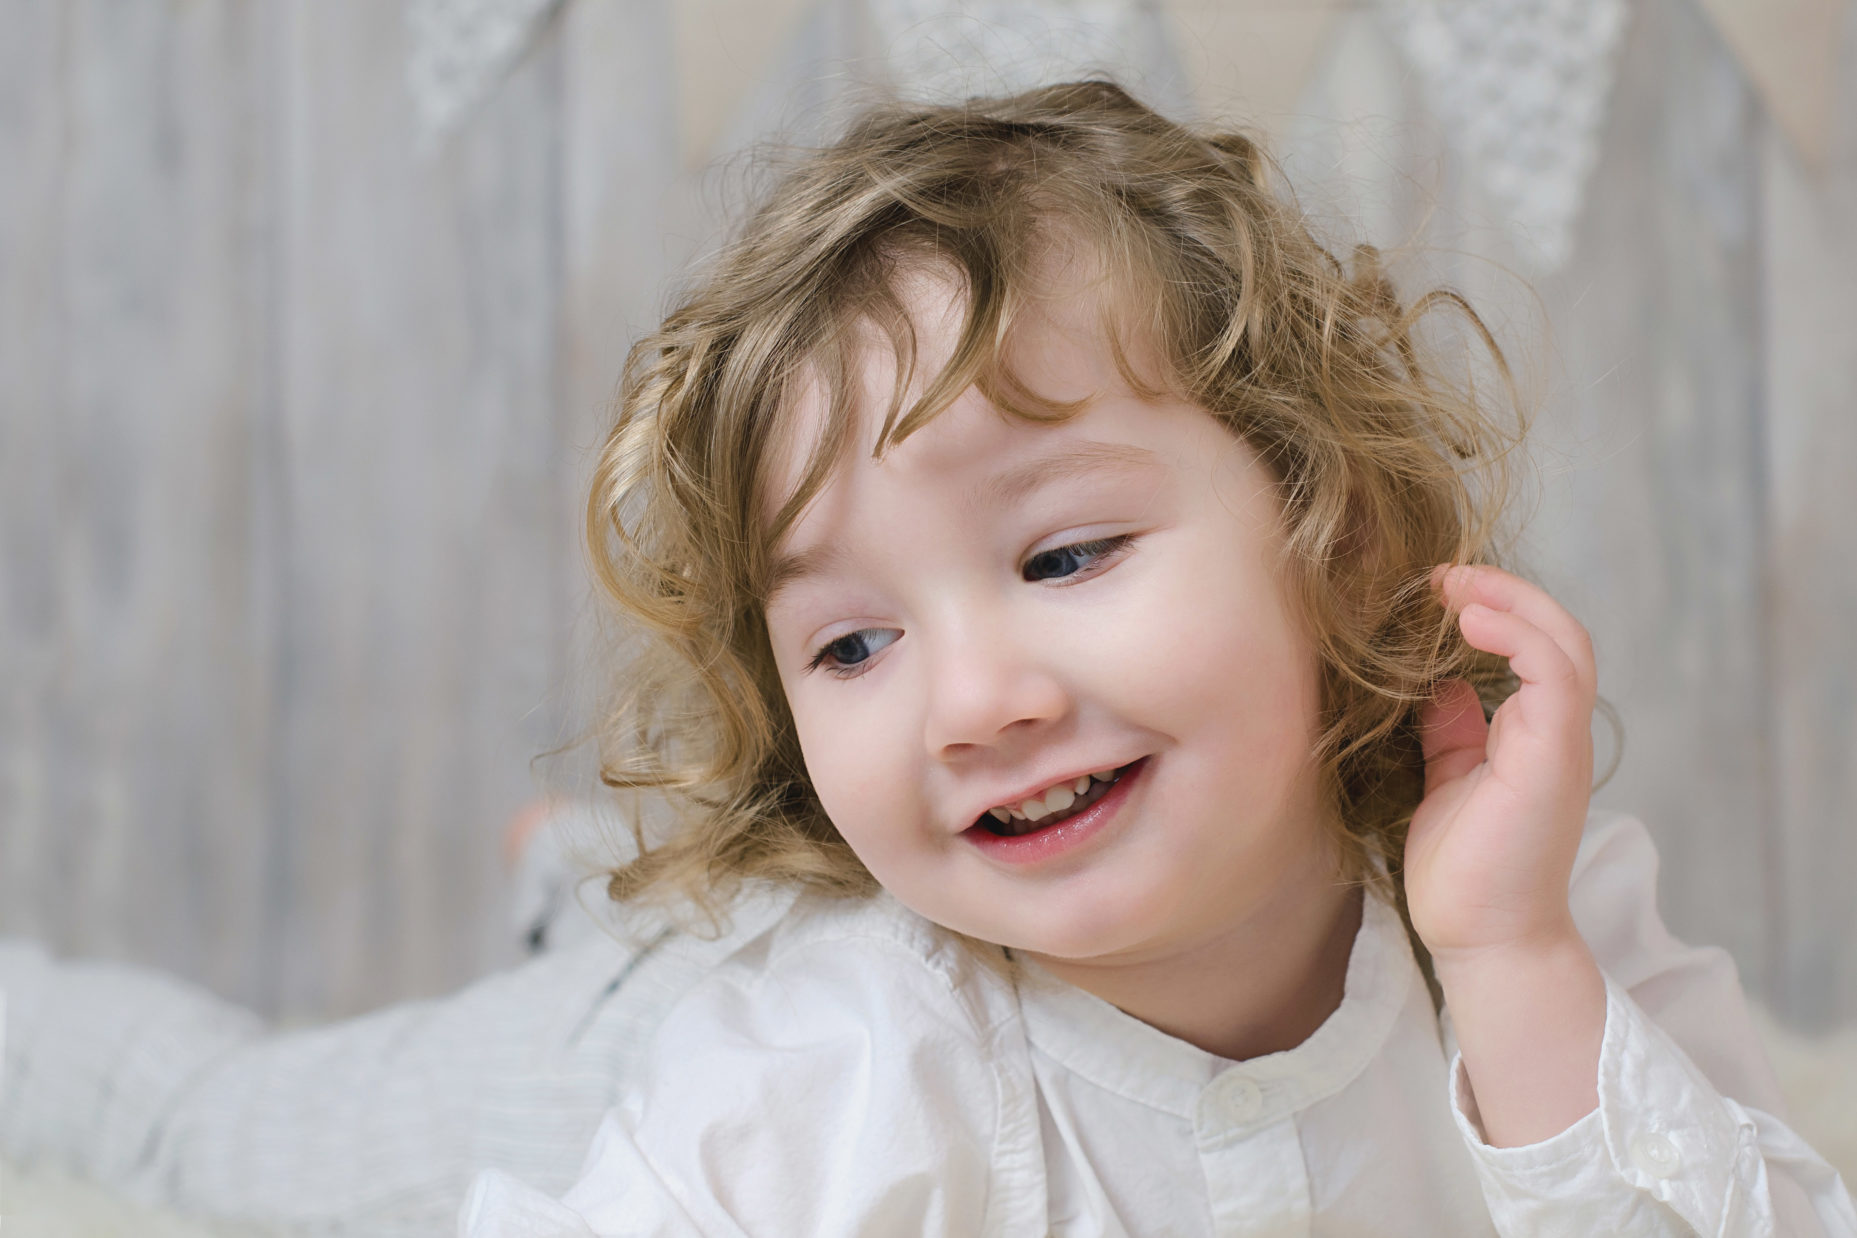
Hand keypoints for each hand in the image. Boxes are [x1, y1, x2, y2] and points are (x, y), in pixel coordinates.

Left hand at [1403, 565, 1596, 967]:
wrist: (1482, 939)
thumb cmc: (1462, 870)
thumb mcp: (1446, 779)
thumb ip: (1451, 729)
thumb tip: (1437, 680)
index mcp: (1533, 734)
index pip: (1534, 647)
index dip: (1492, 609)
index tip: (1435, 590)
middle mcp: (1555, 733)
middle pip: (1557, 632)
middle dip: (1502, 592)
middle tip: (1442, 575)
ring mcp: (1560, 744)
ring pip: (1564, 643)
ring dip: (1511, 602)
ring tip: (1455, 587)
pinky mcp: (1553, 758)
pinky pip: (1553, 676)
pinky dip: (1518, 636)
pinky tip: (1470, 621)